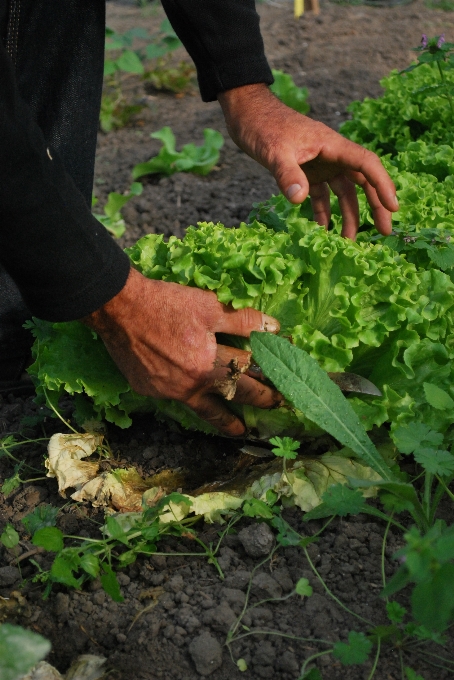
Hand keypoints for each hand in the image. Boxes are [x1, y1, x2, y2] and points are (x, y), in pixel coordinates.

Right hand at [82, 268, 281, 436]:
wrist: (119, 309)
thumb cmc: (166, 303)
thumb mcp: (209, 306)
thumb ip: (243, 321)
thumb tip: (274, 329)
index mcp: (209, 364)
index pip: (248, 374)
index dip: (269, 376)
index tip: (283, 384)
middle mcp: (191, 384)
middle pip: (232, 397)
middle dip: (258, 402)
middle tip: (274, 407)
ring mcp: (169, 391)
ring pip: (203, 409)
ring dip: (224, 420)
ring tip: (239, 430)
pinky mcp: (150, 390)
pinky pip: (175, 397)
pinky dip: (188, 396)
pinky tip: (193, 393)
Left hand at [218, 83, 398, 239]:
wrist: (248, 115)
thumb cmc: (263, 126)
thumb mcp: (274, 151)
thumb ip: (287, 174)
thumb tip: (299, 199)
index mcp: (332, 146)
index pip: (367, 165)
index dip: (383, 185)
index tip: (393, 208)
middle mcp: (332, 156)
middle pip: (362, 182)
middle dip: (375, 206)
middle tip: (384, 231)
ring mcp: (321, 165)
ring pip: (343, 192)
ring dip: (348, 215)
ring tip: (348, 241)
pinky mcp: (307, 172)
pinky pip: (321, 196)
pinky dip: (322, 212)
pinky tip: (321, 230)